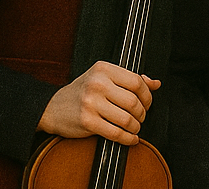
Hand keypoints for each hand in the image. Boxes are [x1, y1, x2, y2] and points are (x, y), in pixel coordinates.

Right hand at [38, 60, 159, 145]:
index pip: (136, 82)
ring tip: (135, 127)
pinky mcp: (87, 122)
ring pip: (126, 118)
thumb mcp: (104, 78)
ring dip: (136, 126)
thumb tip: (156, 83)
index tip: (147, 103)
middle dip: (142, 113)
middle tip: (141, 117)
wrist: (52, 107)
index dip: (147, 95)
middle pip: (133, 101)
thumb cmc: (83, 91)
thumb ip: (130, 79)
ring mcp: (91, 103)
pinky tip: (131, 138)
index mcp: (104, 69)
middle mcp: (97, 84)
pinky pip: (115, 133)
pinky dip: (127, 138)